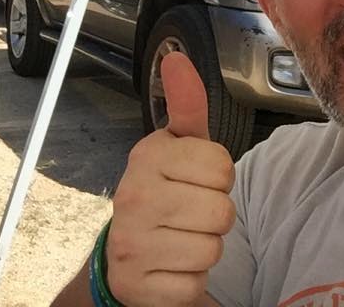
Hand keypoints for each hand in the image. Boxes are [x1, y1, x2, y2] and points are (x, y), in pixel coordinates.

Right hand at [105, 52, 235, 306]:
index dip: (218, 177)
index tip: (195, 180)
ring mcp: (131, 244)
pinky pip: (195, 285)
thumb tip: (177, 58)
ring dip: (204, 248)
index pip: (222, 166)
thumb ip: (186, 104)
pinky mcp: (137, 286)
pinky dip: (190, 280)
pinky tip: (171, 264)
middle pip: (221, 210)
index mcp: (147, 157)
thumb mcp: (177, 146)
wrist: (121, 256)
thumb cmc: (162, 192)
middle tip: (189, 213)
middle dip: (214, 215)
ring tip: (180, 237)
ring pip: (212, 249)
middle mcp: (133, 196)